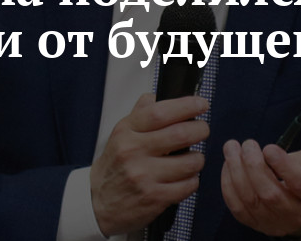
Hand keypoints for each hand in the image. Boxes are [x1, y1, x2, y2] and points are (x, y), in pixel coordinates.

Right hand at [91, 93, 209, 235]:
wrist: (98, 203)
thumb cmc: (114, 168)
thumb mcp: (120, 135)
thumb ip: (139, 114)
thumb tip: (156, 97)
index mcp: (126, 132)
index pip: (160, 112)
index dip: (186, 106)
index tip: (201, 104)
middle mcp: (133, 152)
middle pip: (180, 134)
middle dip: (200, 129)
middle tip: (202, 130)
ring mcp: (144, 176)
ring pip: (190, 162)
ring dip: (198, 158)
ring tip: (192, 159)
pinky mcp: (155, 197)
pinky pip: (188, 185)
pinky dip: (193, 180)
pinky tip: (184, 178)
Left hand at [221, 139, 300, 236]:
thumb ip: (296, 159)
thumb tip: (267, 155)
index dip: (283, 166)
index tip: (269, 148)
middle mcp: (299, 215)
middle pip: (270, 195)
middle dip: (253, 166)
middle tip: (247, 144)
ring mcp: (278, 224)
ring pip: (251, 201)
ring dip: (236, 172)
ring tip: (232, 149)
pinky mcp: (260, 226)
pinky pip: (238, 209)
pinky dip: (229, 186)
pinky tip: (228, 167)